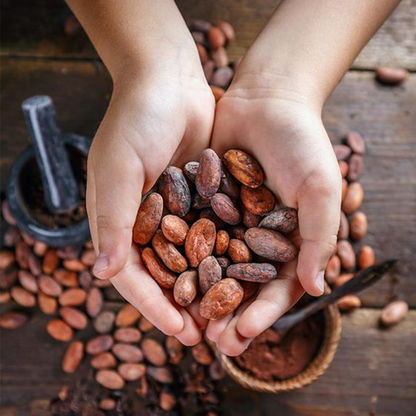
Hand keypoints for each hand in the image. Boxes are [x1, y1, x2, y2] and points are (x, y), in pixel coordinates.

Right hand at [87, 50, 213, 344]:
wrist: (169, 80)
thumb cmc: (137, 118)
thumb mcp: (120, 167)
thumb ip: (114, 220)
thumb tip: (103, 275)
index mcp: (118, 220)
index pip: (133, 276)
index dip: (154, 306)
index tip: (180, 331)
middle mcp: (145, 221)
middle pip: (163, 275)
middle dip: (183, 306)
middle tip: (208, 336)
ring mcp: (174, 210)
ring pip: (190, 260)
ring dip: (206, 287)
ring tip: (228, 314)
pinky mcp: (199, 196)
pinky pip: (211, 233)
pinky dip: (223, 255)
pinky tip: (242, 273)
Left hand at [207, 74, 341, 354]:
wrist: (267, 98)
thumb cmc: (302, 141)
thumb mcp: (321, 187)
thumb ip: (320, 237)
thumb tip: (318, 288)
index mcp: (290, 240)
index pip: (277, 288)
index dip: (262, 314)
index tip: (243, 336)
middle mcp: (257, 235)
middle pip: (241, 284)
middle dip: (226, 314)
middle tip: (209, 342)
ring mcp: (229, 220)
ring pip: (212, 266)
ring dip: (200, 294)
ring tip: (184, 320)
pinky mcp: (204, 203)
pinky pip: (191, 234)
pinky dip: (181, 255)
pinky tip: (166, 277)